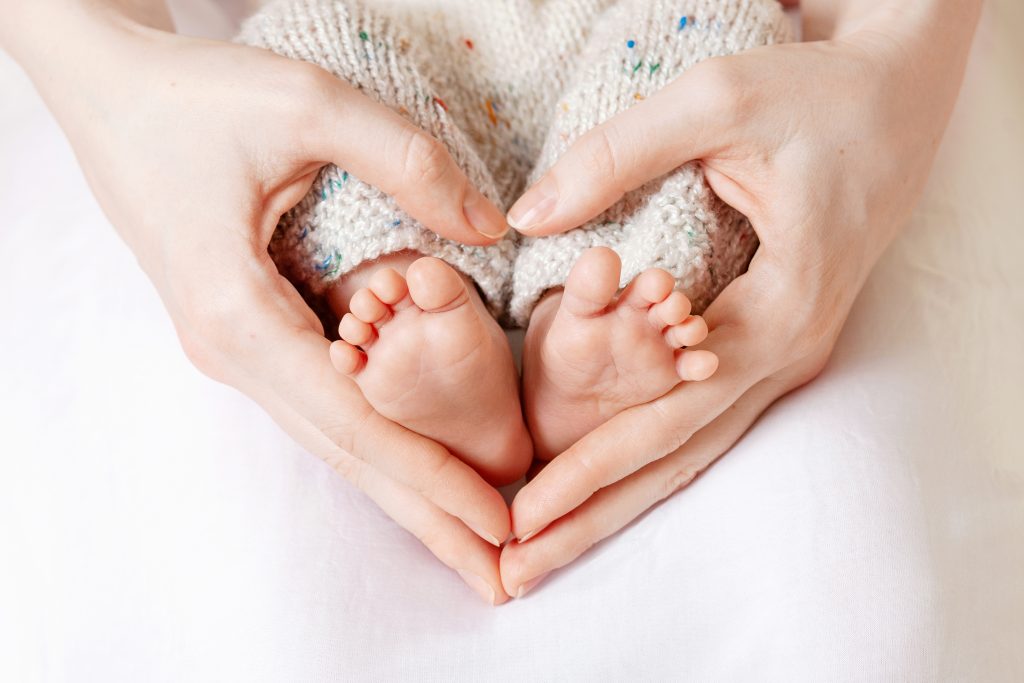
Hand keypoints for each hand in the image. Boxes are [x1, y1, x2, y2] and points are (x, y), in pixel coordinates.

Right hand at [2, 2, 511, 602]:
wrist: (111, 92)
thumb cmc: (193, 95)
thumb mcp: (304, 104)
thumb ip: (405, 163)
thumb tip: (489, 228)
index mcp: (237, 314)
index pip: (353, 421)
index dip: (430, 477)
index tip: (500, 524)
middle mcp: (232, 352)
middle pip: (345, 454)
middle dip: (426, 518)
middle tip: (500, 578)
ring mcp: (234, 349)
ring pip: (333, 436)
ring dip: (404, 490)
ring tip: (471, 542)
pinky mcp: (246, 332)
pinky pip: (320, 403)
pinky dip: (376, 443)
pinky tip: (414, 467)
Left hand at [499, 0, 980, 596]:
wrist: (896, 100)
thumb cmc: (821, 95)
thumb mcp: (717, 101)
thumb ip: (616, 158)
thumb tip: (525, 216)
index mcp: (779, 311)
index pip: (668, 415)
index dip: (590, 468)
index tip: (520, 513)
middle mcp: (785, 352)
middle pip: (678, 457)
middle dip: (595, 518)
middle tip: (516, 573)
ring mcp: (784, 354)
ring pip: (693, 448)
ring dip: (619, 503)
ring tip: (546, 552)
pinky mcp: (770, 341)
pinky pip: (704, 417)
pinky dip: (649, 458)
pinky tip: (605, 487)